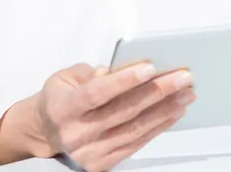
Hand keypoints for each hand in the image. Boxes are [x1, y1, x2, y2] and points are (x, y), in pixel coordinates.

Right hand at [33, 62, 194, 170]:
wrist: (45, 132)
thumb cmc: (59, 100)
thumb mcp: (66, 77)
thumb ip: (94, 72)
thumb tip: (128, 68)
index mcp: (64, 107)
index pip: (98, 93)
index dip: (125, 80)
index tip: (150, 68)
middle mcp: (76, 133)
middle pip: (124, 111)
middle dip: (157, 92)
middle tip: (182, 78)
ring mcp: (90, 152)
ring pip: (135, 129)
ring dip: (164, 110)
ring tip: (185, 94)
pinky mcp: (102, 163)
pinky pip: (136, 143)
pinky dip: (158, 127)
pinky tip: (172, 113)